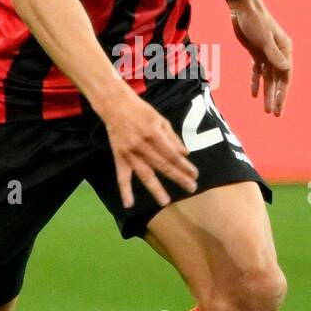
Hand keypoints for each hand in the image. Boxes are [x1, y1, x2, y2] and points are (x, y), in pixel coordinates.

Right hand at [99, 85, 198, 209]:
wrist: (115, 106)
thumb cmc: (141, 111)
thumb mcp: (160, 119)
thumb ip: (172, 138)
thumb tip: (185, 154)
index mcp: (154, 134)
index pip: (172, 154)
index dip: (184, 165)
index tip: (195, 175)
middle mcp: (142, 146)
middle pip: (162, 166)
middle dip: (178, 178)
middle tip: (191, 189)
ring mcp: (130, 153)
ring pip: (144, 174)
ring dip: (155, 189)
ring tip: (165, 202)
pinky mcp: (119, 157)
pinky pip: (122, 177)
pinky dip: (125, 191)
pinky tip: (129, 205)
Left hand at [230, 0, 291, 115]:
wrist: (242, 8)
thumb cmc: (256, 21)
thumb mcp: (264, 38)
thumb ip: (274, 55)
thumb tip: (287, 69)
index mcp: (285, 50)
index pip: (286, 75)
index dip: (283, 93)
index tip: (279, 106)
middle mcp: (278, 54)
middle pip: (278, 80)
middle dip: (276, 97)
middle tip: (275, 114)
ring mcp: (267, 54)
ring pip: (268, 78)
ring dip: (267, 93)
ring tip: (266, 110)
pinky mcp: (256, 52)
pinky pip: (257, 71)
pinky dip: (256, 82)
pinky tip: (254, 94)